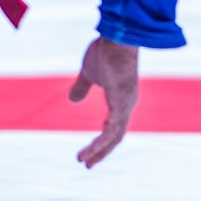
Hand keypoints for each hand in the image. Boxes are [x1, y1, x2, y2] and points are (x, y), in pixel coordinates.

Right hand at [67, 36, 138, 167]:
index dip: (102, 142)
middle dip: (101, 152)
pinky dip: (103, 139)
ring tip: (82, 160)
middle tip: (86, 165)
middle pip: (116, 136)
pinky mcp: (122, 100)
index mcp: (121, 99)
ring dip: (98, 150)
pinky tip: (93, 147)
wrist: (115, 35)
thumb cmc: (105, 52)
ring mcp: (127, 103)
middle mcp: (127, 104)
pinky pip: (113, 126)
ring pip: (114, 135)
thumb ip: (82, 88)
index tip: (88, 154)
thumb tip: (73, 101)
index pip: (114, 127)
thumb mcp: (88, 73)